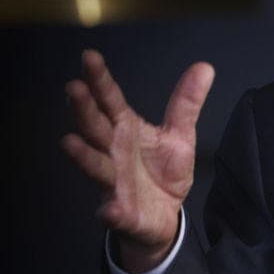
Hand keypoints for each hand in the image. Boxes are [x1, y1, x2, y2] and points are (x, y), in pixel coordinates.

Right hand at [61, 50, 214, 273]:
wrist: (164, 216)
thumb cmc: (162, 171)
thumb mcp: (179, 134)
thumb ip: (186, 103)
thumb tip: (205, 67)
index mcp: (125, 130)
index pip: (110, 101)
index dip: (100, 80)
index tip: (89, 57)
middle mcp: (113, 153)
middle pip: (95, 128)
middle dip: (84, 110)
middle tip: (73, 89)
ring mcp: (114, 183)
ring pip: (96, 167)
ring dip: (83, 156)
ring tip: (68, 142)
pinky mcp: (122, 213)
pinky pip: (113, 214)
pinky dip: (110, 212)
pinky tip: (108, 210)